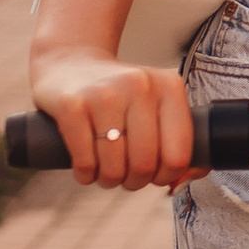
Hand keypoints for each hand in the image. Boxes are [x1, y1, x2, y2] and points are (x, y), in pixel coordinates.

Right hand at [28, 43, 196, 189]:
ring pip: (114, 168)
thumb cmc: (121, 98)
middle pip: (145, 164)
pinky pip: (85, 163)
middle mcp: (139, 85)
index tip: (155, 175)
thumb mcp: (156, 107)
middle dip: (135, 181)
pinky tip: (86, 167)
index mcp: (169, 86)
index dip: (166, 176)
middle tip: (127, 176)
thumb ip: (180, 146)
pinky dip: (86, 175)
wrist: (69, 65)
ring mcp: (104, 94)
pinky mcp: (71, 105)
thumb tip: (179, 183)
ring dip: (109, 180)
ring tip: (106, 171)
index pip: (179, 154)